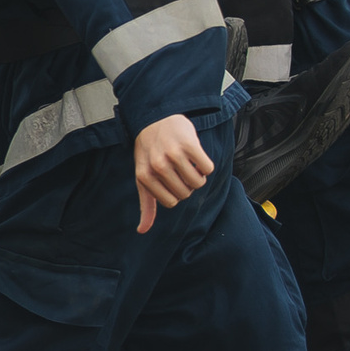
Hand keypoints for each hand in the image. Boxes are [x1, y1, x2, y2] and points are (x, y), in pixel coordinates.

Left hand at [133, 113, 213, 232]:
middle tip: (181, 170)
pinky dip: (206, 166)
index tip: (172, 181)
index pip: (171, 202)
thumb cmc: (149, 152)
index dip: (176, 194)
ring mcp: (173, 154)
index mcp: (145, 176)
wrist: (155, 119)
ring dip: (199, 176)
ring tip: (189, 164)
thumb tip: (142, 231)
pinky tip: (196, 156)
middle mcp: (157, 166)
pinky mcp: (189, 144)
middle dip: (187, 185)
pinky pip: (207, 168)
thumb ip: (146, 204)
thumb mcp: (143, 177)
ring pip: (198, 182)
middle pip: (186, 193)